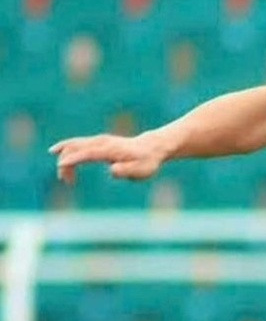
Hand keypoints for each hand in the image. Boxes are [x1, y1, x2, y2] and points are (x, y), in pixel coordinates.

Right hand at [50, 133, 167, 184]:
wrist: (152, 147)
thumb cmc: (147, 162)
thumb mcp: (141, 171)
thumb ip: (126, 171)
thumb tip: (112, 170)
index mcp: (111, 150)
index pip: (88, 153)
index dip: (74, 159)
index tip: (61, 166)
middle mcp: (103, 142)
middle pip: (77, 147)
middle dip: (66, 161)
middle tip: (66, 180)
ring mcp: (100, 140)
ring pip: (76, 143)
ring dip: (65, 156)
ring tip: (64, 176)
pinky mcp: (99, 142)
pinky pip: (79, 143)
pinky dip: (68, 149)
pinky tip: (57, 152)